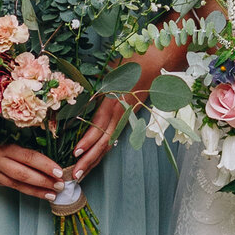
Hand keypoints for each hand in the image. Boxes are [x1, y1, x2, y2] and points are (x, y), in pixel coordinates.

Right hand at [0, 136, 65, 201]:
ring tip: (52, 194)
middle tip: (61, 185)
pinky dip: (24, 188)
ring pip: (16, 184)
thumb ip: (18, 137)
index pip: (27, 157)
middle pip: (23, 174)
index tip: (59, 170)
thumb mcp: (0, 127)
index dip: (44, 165)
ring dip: (36, 190)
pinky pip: (8, 185)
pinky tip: (36, 192)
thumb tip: (46, 144)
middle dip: (44, 181)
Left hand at [65, 48, 185, 181]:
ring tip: (83, 173)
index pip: (100, 124)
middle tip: (75, 175)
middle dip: (90, 159)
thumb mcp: (114, 70)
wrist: (159, 60)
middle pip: (105, 139)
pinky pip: (115, 135)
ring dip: (96, 158)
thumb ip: (100, 84)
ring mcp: (127, 115)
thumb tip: (82, 93)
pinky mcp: (130, 116)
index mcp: (115, 99)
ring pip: (110, 141)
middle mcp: (121, 110)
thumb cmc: (134, 60)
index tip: (76, 153)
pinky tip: (95, 158)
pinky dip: (104, 148)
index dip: (89, 139)